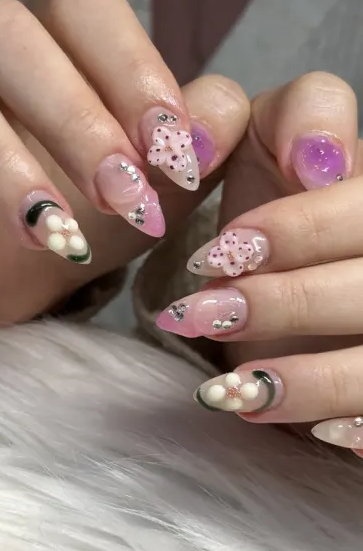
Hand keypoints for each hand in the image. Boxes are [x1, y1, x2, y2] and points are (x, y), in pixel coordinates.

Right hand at [0, 0, 248, 322]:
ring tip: (51, 231)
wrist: (18, 270)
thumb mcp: (159, 183)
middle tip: (123, 199)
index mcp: (56, 30)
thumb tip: (215, 120)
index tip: (172, 150)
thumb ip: (199, 142)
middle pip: (8, 33)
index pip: (83, 5)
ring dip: (0, 157)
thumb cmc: (92, 210)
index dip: (130, 68)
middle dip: (73, 119)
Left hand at [157, 71, 362, 455]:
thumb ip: (268, 118)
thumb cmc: (270, 202)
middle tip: (204, 314)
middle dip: (289, 301)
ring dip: (315, 377)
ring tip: (233, 389)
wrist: (277, 275)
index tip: (226, 252)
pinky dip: (357, 423)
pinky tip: (320, 431)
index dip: (300, 227)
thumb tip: (285, 158)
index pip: (361, 205)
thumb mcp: (258, 140)